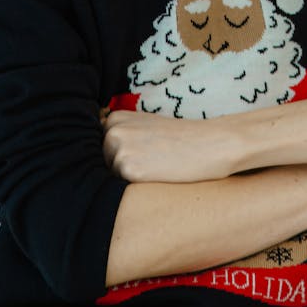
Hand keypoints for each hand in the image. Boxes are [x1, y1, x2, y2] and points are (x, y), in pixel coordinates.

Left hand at [102, 109, 237, 182]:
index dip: (121, 154)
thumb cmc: (178, 137)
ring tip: (156, 165)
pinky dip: (139, 185)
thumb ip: (121, 133)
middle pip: (104, 164)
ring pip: (112, 177)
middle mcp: (112, 132)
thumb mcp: (145, 125)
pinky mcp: (129, 170)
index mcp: (115, 119)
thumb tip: (98, 152)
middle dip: (122, 167)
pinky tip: (157, 173)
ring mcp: (119, 150)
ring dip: (130, 177)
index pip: (100, 148)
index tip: (143, 151)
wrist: (208, 144)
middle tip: (152, 158)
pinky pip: (123, 187)